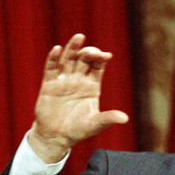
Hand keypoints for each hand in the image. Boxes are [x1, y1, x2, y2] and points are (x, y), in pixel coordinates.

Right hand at [27, 34, 128, 162]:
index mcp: (92, 85)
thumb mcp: (94, 125)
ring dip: (73, 48)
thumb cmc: (78, 130)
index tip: (106, 56)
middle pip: (84, 59)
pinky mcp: (49, 84)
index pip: (98, 66)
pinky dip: (53, 58)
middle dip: (89, 52)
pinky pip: (51, 68)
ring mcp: (63, 80)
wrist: (56, 137)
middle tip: (92, 51)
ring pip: (68, 59)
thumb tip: (125, 118)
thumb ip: (108, 119)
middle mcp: (78, 79)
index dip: (101, 58)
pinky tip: (56, 49)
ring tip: (79, 37)